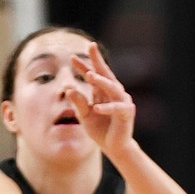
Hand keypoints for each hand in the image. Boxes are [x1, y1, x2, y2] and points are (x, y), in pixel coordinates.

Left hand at [68, 42, 136, 157]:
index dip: (83, 66)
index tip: (71, 57)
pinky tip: (97, 108)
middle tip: (91, 47)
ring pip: (112, 87)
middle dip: (98, 60)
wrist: (114, 147)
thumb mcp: (84, 115)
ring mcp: (122, 101)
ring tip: (90, 75)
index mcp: (102, 91)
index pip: (92, 75)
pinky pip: (116, 108)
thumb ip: (78, 102)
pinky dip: (107, 108)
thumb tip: (67, 88)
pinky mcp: (127, 113)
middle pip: (105, 73)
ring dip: (101, 81)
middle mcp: (114, 92)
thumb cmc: (100, 130)